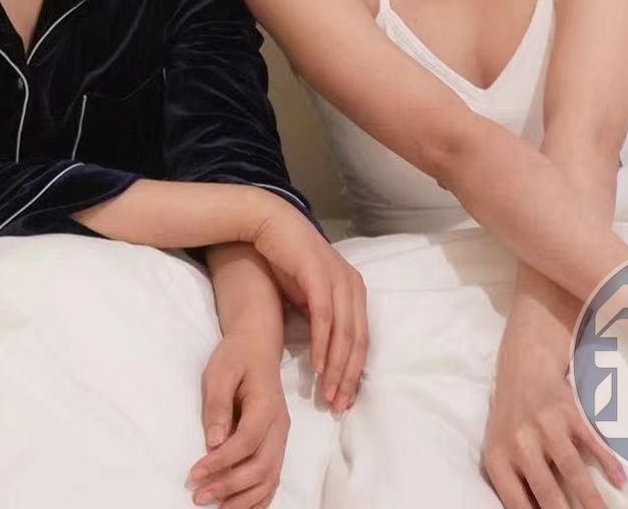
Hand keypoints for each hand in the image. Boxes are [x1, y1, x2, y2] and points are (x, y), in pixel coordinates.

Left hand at [187, 325, 288, 507]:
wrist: (258, 346)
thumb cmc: (236, 356)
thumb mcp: (219, 372)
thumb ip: (217, 406)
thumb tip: (213, 441)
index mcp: (266, 406)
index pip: (246, 442)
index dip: (221, 462)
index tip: (194, 473)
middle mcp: (279, 426)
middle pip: (261, 466)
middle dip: (230, 485)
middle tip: (199, 496)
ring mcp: (281, 437)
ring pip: (270, 477)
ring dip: (244, 497)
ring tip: (216, 508)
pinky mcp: (276, 444)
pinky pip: (273, 477)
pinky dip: (258, 497)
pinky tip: (238, 506)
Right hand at [243, 198, 366, 409]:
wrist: (266, 223)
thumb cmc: (284, 258)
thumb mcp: (307, 293)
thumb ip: (319, 317)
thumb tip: (324, 349)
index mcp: (354, 290)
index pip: (362, 339)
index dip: (354, 372)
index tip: (345, 399)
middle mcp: (353, 284)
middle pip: (358, 341)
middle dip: (349, 378)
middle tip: (339, 405)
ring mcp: (338, 278)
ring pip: (345, 333)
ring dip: (338, 367)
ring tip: (328, 393)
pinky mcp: (319, 275)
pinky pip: (325, 317)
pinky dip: (323, 344)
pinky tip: (318, 366)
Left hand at [481, 339, 624, 508]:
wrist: (523, 366)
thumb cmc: (511, 418)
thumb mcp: (501, 449)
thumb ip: (517, 482)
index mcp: (498, 458)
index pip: (516, 502)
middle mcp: (519, 444)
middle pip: (548, 492)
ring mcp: (545, 427)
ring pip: (573, 471)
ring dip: (593, 500)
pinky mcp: (569, 413)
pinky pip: (592, 443)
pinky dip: (608, 462)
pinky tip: (621, 481)